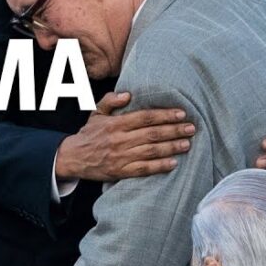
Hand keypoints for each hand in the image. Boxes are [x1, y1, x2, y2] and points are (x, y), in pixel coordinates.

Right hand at [55, 91, 194, 181]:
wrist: (73, 158)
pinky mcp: (121, 171)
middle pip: (152, 134)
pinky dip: (159, 166)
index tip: (181, 113)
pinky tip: (173, 163)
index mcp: (116, 124)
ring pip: (150, 151)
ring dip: (171, 147)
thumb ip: (110, 101)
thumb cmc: (89, 134)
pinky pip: (143, 169)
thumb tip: (128, 94)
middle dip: (174, 130)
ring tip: (187, 144)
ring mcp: (121, 157)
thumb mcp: (96, 113)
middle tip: (191, 128)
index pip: (145, 117)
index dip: (164, 115)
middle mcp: (120, 139)